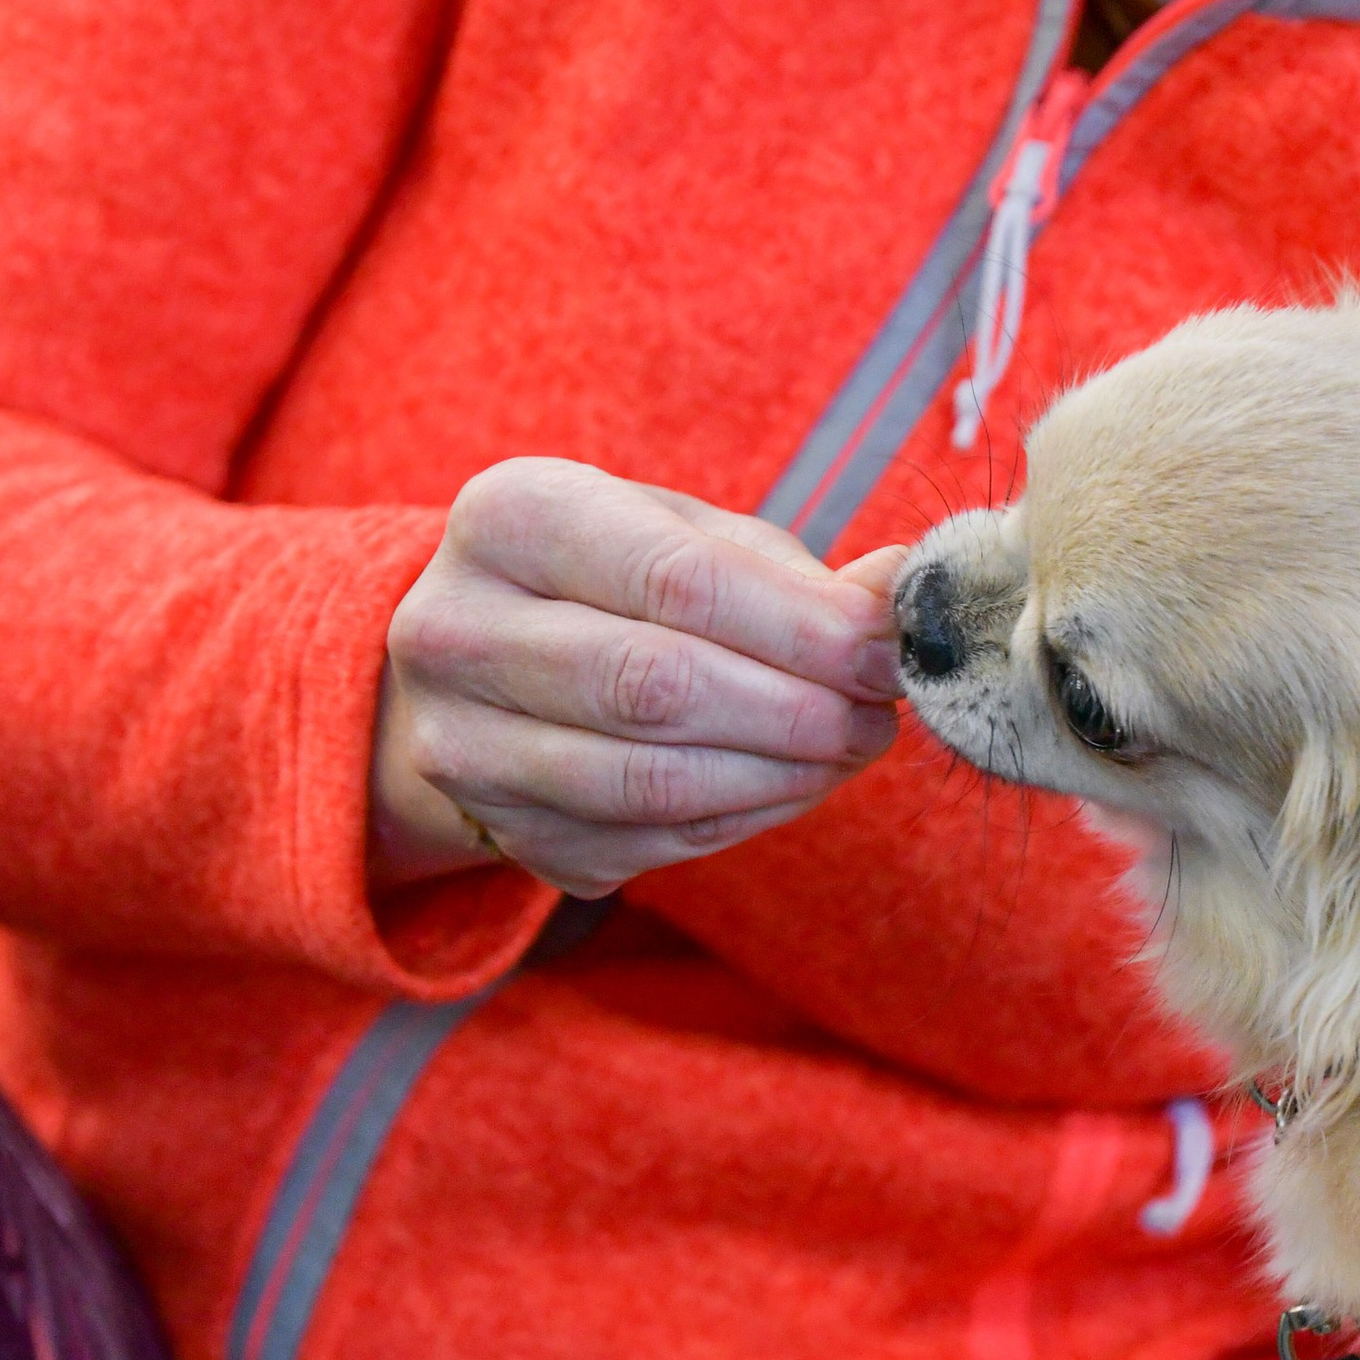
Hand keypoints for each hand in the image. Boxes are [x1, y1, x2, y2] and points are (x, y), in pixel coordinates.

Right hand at [369, 457, 904, 898]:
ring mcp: (468, 748)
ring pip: (654, 781)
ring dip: (784, 775)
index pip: (676, 579)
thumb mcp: (680, 532)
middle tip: (878, 711)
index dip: (801, 626)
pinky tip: (793, 782)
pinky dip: (748, 816)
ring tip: (850, 746)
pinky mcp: (511, 834)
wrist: (480, 669)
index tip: (887, 650)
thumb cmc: (606, 579)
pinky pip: (655, 840)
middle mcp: (457, 632)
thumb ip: (786, 569)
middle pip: (658, 687)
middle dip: (797, 707)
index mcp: (508, 518)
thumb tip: (902, 596)